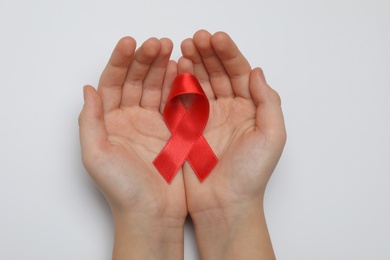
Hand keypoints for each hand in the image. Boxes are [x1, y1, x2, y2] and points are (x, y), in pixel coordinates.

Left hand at [79, 37, 185, 258]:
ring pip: (154, 87)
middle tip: (157, 43)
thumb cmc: (122, 190)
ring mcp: (151, 123)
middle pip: (134, 80)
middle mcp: (128, 119)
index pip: (111, 83)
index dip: (119, 62)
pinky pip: (173, 102)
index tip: (130, 43)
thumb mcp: (96, 156)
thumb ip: (90, 121)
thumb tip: (88, 89)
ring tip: (170, 49)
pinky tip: (181, 70)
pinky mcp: (171, 130)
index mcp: (108, 122)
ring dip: (161, 67)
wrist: (152, 214)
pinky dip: (177, 85)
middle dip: (144, 60)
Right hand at [178, 30, 285, 258]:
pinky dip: (178, 84)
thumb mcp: (272, 137)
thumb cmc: (251, 175)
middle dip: (207, 53)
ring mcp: (207, 118)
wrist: (224, 205)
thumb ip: (269, 102)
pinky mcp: (188, 128)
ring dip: (192, 63)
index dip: (229, 54)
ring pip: (199, 82)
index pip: (240, 73)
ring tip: (183, 48)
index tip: (216, 39)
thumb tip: (257, 71)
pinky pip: (183, 100)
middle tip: (196, 38)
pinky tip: (175, 69)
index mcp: (250, 109)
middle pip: (218, 73)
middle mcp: (229, 110)